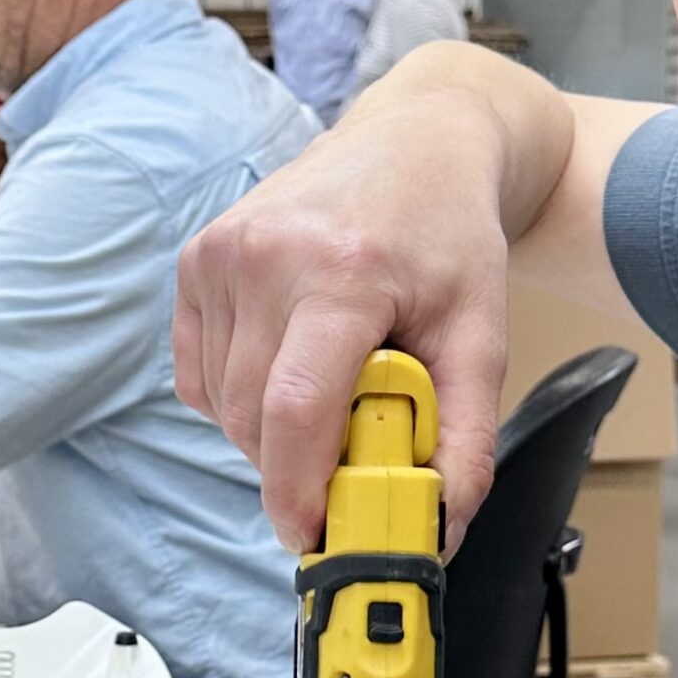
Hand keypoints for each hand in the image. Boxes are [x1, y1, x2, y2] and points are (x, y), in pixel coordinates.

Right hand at [173, 82, 511, 550]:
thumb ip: (466, 438)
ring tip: (331, 387)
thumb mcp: (482, 334)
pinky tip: (288, 363)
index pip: (294, 408)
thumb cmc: (448, 235)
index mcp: (341, 270)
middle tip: (348, 457)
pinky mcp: (195, 261)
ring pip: (224, 406)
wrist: (415, 141)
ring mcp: (220, 255)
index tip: (316, 536)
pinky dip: (241, 398)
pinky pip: (200, 378)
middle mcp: (266, 255)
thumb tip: (441, 529)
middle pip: (254, 420)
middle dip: (294, 466)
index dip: (296, 490)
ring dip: (271, 431)